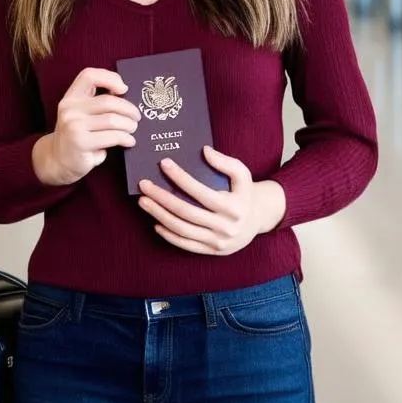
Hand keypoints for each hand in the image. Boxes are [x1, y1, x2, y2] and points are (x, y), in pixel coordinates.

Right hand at [33, 68, 140, 185]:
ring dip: (129, 125)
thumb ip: (96, 103)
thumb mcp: (80, 115)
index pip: (89, 75)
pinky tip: (129, 141)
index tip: (124, 89)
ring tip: (133, 129)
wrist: (58, 161)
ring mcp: (74, 126)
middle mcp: (70, 109)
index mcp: (71, 98)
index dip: (110, 78)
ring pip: (112, 119)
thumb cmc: (77, 136)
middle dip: (128, 109)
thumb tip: (126, 95)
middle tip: (136, 116)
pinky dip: (126, 138)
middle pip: (108, 101)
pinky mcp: (81, 142)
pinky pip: (112, 136)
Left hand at [138, 147, 286, 255]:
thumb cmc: (244, 192)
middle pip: (186, 212)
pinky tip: (156, 222)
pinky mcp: (212, 251)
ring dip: (159, 215)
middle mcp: (226, 227)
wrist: (258, 220)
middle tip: (144, 185)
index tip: (163, 163)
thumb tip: (204, 150)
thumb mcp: (242, 174)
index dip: (181, 177)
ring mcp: (218, 242)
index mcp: (234, 207)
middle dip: (162, 197)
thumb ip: (225, 162)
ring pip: (182, 229)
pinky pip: (186, 245)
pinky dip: (169, 234)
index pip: (201, 192)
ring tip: (144, 201)